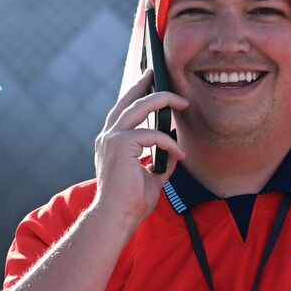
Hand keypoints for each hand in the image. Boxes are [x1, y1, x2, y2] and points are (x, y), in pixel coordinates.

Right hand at [92, 70, 187, 232]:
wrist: (117, 217)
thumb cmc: (130, 202)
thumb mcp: (149, 177)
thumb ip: (158, 162)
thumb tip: (173, 154)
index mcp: (111, 142)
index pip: (123, 111)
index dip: (135, 94)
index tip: (148, 82)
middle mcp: (108, 136)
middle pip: (128, 100)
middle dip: (145, 84)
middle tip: (157, 73)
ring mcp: (112, 139)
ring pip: (140, 107)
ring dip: (164, 101)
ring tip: (182, 103)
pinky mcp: (121, 145)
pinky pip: (152, 134)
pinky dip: (169, 143)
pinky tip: (179, 154)